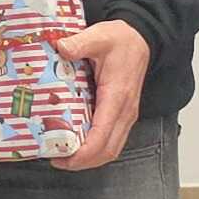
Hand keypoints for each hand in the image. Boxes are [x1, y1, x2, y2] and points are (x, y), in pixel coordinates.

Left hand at [52, 18, 150, 168]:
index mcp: (117, 97)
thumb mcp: (99, 36)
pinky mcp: (124, 114)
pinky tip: (78, 144)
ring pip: (111, 149)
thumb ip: (80, 43)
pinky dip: (96, 148)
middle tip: (57, 160)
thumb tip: (61, 49)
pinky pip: (112, 140)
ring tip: (65, 156)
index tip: (62, 157)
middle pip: (107, 151)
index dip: (83, 154)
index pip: (102, 136)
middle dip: (83, 162)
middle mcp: (125, 111)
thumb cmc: (120, 40)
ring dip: (90, 159)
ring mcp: (127, 115)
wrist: (141, 38)